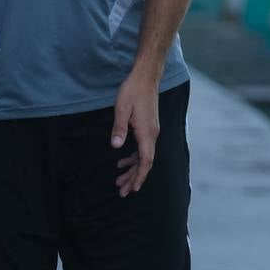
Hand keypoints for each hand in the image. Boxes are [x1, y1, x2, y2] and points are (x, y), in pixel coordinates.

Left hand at [111, 69, 160, 196]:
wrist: (146, 77)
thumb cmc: (133, 91)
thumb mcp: (121, 109)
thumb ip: (119, 129)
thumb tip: (116, 147)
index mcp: (147, 132)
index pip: (146, 160)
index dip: (139, 176)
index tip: (133, 189)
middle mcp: (152, 134)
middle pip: (145, 162)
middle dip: (134, 178)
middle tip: (122, 191)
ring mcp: (151, 130)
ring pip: (144, 156)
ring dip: (133, 169)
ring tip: (119, 180)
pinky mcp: (148, 126)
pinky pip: (143, 148)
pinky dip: (134, 158)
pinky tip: (123, 161)